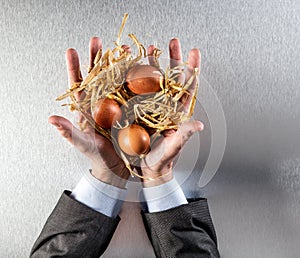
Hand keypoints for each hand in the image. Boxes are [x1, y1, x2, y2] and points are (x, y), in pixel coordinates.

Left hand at [49, 37, 129, 187]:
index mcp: (88, 109)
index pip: (79, 85)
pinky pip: (136, 93)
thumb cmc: (98, 157)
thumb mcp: (84, 145)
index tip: (72, 51)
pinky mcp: (132, 110)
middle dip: (98, 58)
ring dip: (121, 64)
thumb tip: (51, 120)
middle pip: (99, 77)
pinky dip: (140, 80)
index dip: (75, 68)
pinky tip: (143, 67)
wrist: (117, 167)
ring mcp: (118, 105)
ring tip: (124, 48)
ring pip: (118, 81)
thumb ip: (69, 133)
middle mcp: (103, 104)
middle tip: (97, 41)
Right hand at [141, 39, 203, 186]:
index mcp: (177, 114)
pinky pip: (136, 91)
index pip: (187, 88)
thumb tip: (199, 124)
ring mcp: (151, 108)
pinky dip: (134, 78)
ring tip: (151, 47)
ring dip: (153, 64)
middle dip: (173, 59)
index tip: (194, 51)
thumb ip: (183, 136)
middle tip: (172, 41)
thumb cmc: (161, 162)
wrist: (146, 169)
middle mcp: (165, 107)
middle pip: (171, 79)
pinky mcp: (137, 111)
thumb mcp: (171, 150)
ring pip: (153, 82)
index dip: (192, 70)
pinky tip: (131, 67)